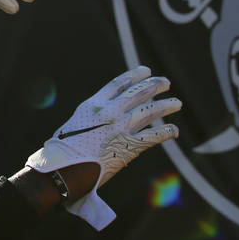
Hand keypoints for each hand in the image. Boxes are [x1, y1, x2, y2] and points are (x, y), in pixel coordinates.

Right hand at [26, 66, 180, 228]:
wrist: (62, 168)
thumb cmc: (62, 152)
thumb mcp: (74, 125)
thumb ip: (89, 121)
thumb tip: (97, 125)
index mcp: (93, 104)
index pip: (118, 84)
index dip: (134, 75)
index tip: (146, 70)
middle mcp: (109, 111)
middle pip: (138, 93)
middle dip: (154, 85)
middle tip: (165, 82)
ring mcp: (120, 127)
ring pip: (149, 110)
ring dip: (166, 106)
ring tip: (177, 103)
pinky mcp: (129, 146)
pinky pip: (153, 136)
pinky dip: (166, 132)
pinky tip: (174, 131)